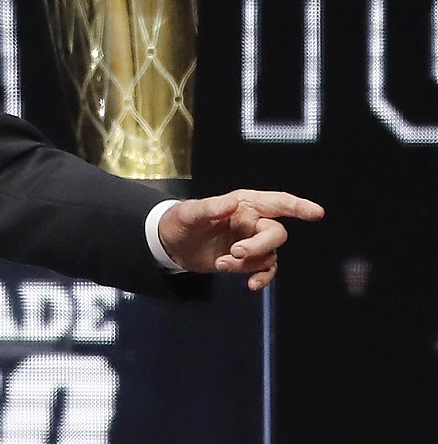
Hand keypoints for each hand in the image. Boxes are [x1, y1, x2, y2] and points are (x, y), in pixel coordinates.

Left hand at [158, 190, 323, 289]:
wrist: (171, 245)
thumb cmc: (181, 221)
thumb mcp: (189, 213)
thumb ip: (209, 208)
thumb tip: (230, 204)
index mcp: (243, 204)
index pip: (276, 202)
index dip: (298, 206)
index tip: (316, 213)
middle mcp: (252, 221)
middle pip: (276, 233)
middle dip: (259, 246)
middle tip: (235, 252)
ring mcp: (252, 242)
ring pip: (270, 254)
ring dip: (250, 264)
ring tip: (222, 264)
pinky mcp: (247, 260)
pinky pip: (266, 269)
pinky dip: (261, 277)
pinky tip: (250, 285)